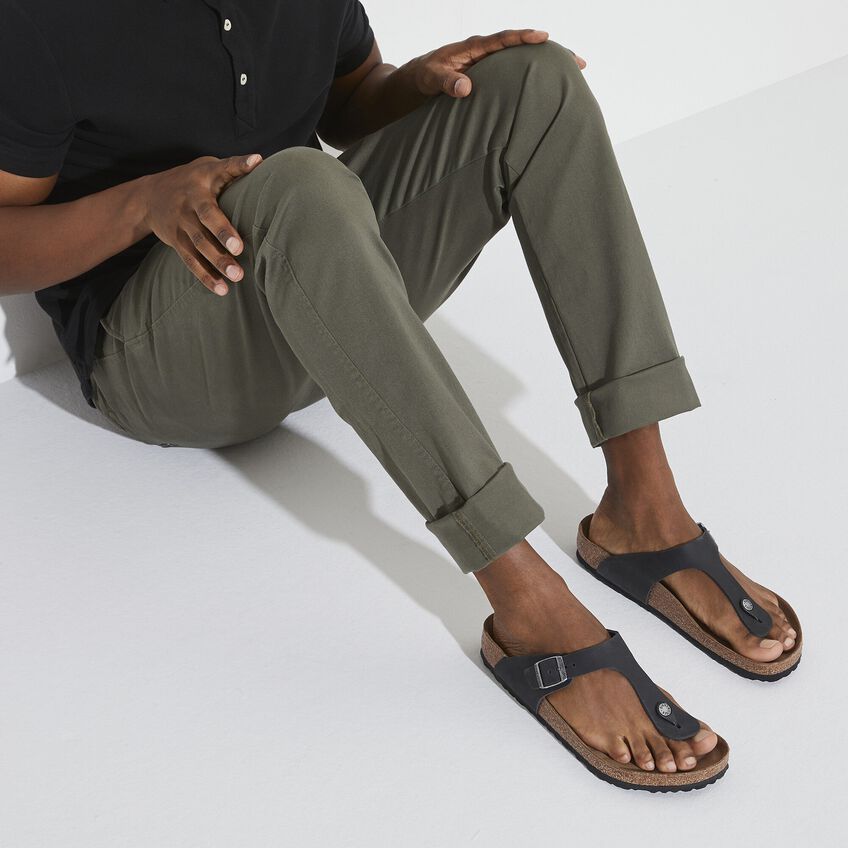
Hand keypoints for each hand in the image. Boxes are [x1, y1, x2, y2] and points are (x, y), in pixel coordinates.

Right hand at [139, 153, 263, 295]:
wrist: (148, 196)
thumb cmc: (192, 180)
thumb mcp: (207, 167)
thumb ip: (232, 167)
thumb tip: (260, 161)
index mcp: (203, 180)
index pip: (223, 169)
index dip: (238, 165)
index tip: (256, 162)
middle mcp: (190, 202)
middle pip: (206, 218)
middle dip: (222, 233)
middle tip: (239, 249)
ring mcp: (181, 224)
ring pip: (199, 244)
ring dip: (217, 262)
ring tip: (237, 276)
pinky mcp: (177, 242)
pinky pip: (191, 261)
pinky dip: (205, 276)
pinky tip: (221, 289)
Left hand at [405, 29, 585, 97]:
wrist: (420, 78)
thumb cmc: (424, 76)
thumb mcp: (431, 79)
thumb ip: (446, 81)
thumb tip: (466, 88)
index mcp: (474, 47)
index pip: (503, 39)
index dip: (523, 37)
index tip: (543, 37)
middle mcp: (487, 51)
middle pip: (523, 47)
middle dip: (550, 52)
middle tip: (577, 61)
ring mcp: (492, 63)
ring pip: (524, 61)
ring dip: (547, 67)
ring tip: (574, 75)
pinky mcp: (492, 75)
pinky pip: (517, 73)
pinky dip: (533, 77)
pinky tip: (549, 89)